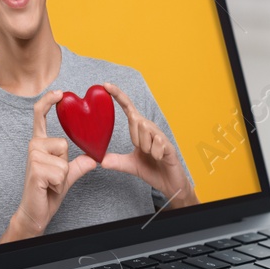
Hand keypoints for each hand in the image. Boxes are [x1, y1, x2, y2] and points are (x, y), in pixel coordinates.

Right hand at [2, 91, 97, 241]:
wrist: (36, 212)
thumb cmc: (48, 192)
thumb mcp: (67, 175)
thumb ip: (79, 165)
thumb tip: (93, 158)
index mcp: (40, 144)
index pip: (40, 116)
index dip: (49, 101)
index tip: (60, 92)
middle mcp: (33, 146)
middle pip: (64, 142)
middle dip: (65, 163)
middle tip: (53, 177)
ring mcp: (32, 157)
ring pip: (64, 159)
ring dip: (63, 175)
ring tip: (50, 183)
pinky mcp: (35, 170)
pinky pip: (62, 171)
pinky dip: (60, 183)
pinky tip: (48, 188)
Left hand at [99, 82, 196, 207]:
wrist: (169, 184)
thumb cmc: (152, 170)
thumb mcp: (130, 165)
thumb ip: (116, 161)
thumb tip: (100, 160)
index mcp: (140, 130)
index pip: (128, 109)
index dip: (118, 96)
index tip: (106, 85)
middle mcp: (151, 129)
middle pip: (136, 120)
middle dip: (135, 137)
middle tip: (142, 151)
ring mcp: (161, 136)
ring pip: (145, 130)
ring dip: (144, 147)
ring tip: (151, 156)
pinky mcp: (169, 145)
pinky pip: (157, 143)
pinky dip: (154, 153)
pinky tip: (159, 158)